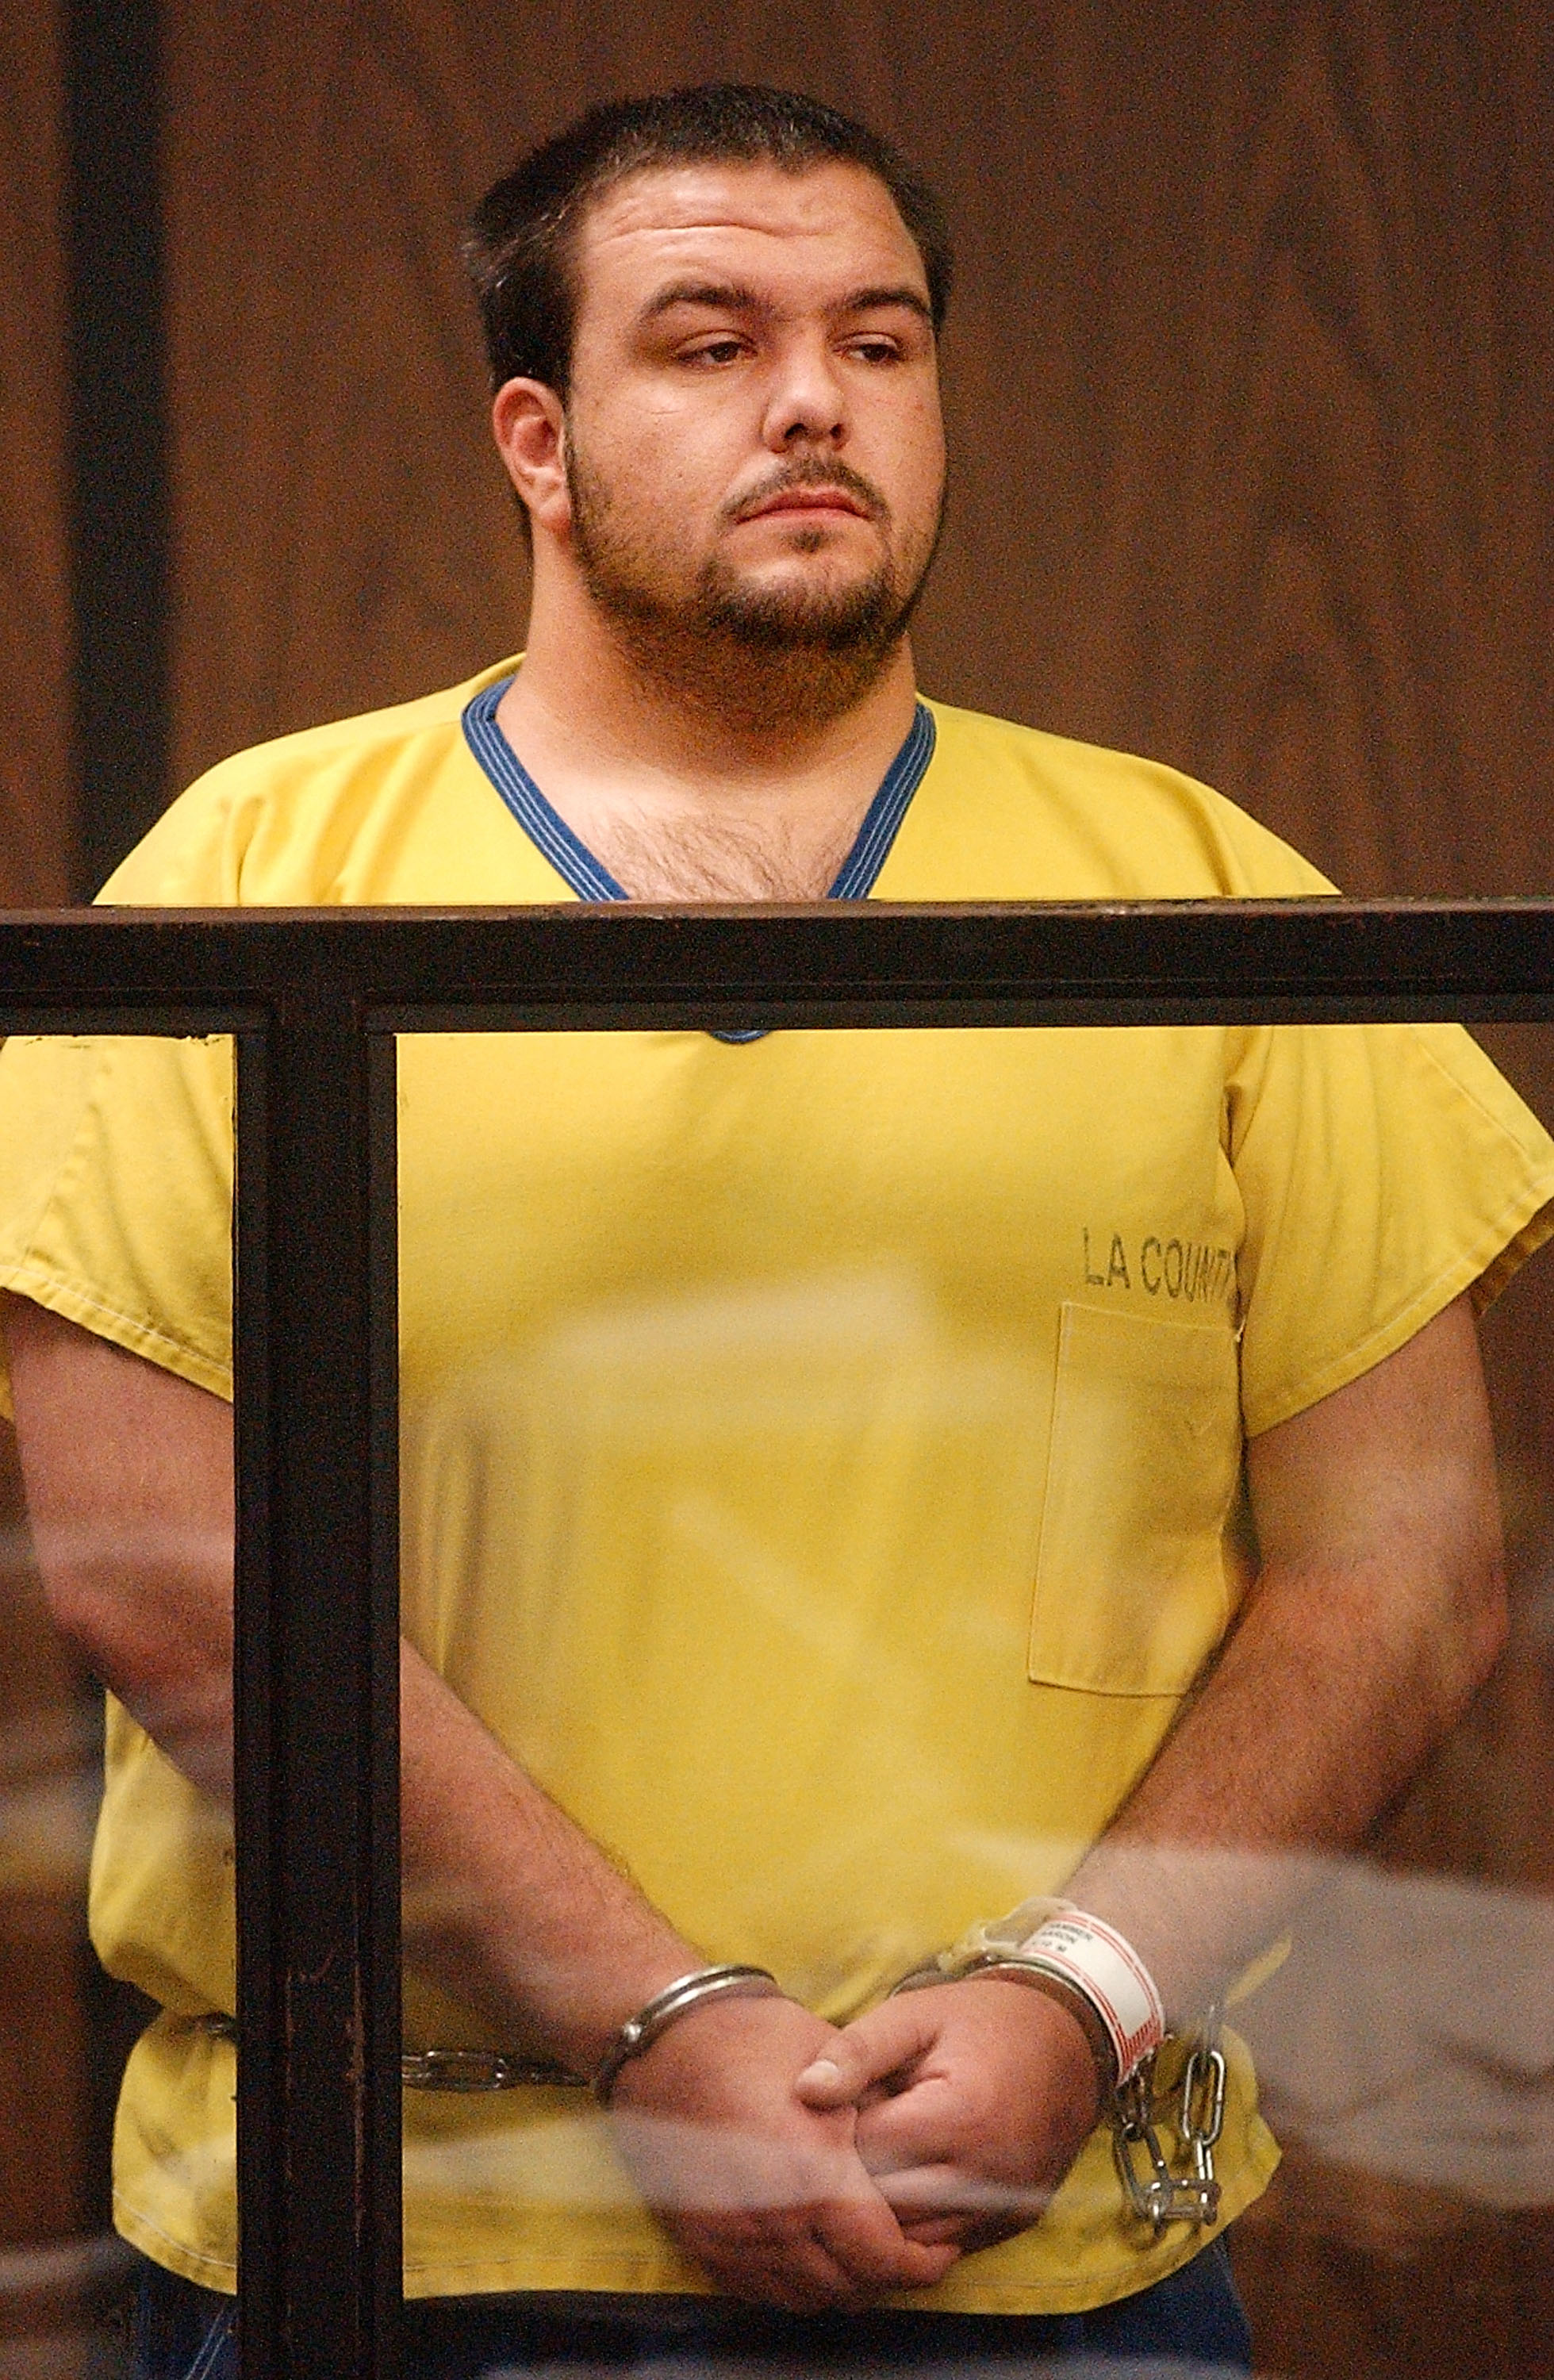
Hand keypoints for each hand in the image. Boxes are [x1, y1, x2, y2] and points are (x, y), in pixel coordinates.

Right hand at [606, 1993, 960, 2309]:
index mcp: (814, 2176)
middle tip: (905, 2253)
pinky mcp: (703, 2240)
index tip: (939, 2252)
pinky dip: (794, 2283)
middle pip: (848, 2287)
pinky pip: (760, 2289)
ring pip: (806, 2296)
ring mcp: (733, 2237)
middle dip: (885, 2276)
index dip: (920, 2265)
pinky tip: (809, 2254)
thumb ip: (882, 2118)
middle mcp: (774, 2221)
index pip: (882, 2257)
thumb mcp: (835, 2067)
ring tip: (859, 2254)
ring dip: (841, 2284)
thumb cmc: (755, 2040)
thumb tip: (921, 2155)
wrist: (668, 2040)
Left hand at [794, 1979, 1101, 2252]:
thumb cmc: (983, 2021)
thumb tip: (804, 2092)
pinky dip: (916, 2221)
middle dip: (852, 2176)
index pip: (867, 2153)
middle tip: (843, 2139)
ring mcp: (1003, 2207)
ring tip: (872, 2160)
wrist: (1070, 2042)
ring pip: (912, 2236)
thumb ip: (857, 2052)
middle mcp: (986, 2175)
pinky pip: (945, 2243)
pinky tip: (905, 2182)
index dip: (836, 2133)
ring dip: (881, 2205)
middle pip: (885, 2204)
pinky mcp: (1012, 2225)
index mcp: (960, 2115)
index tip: (831, 2110)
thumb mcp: (916, 2015)